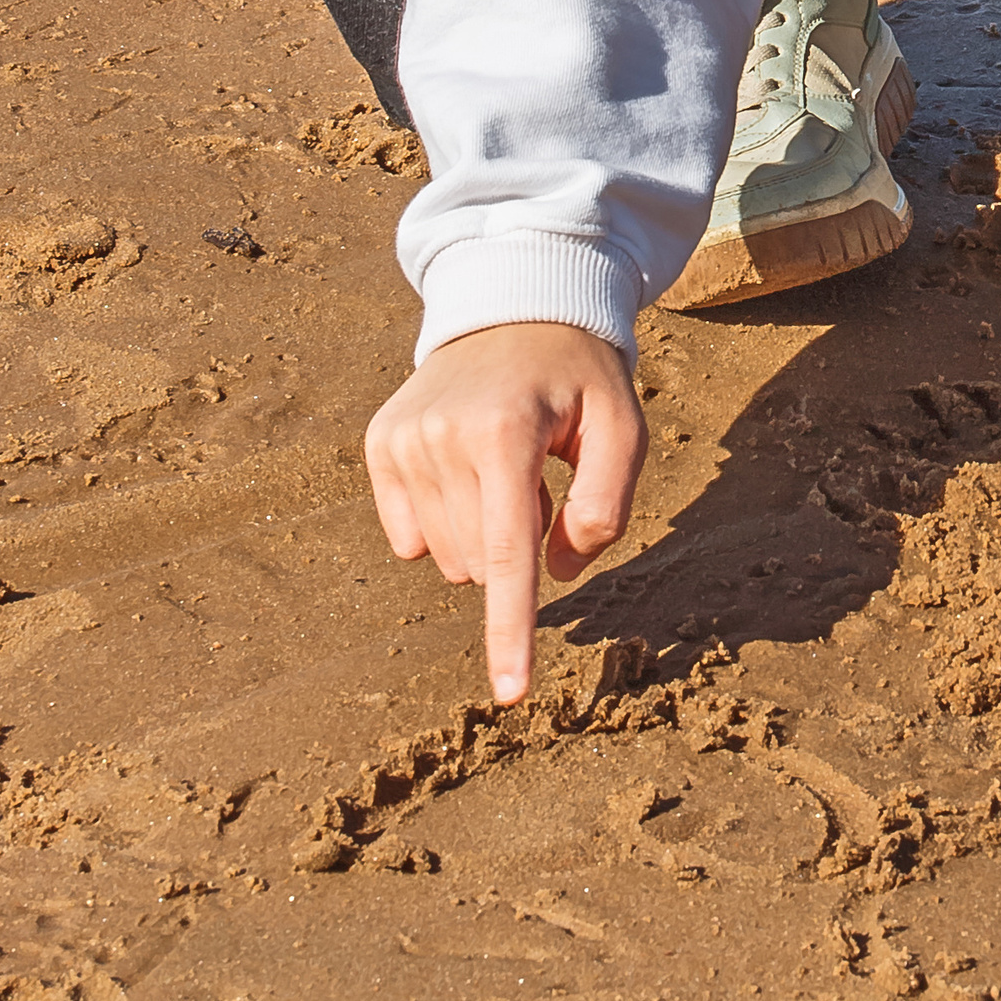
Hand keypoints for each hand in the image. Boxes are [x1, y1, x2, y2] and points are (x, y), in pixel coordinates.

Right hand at [364, 320, 647, 703]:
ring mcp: (403, 440)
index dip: (511, 631)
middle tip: (538, 477)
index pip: (508, 554)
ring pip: (446, 558)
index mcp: (507, 431)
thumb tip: (558, 572)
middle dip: (519, 545)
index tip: (510, 693)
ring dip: (484, 533)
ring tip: (505, 466)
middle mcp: (443, 435)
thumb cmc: (578, 376)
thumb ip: (606, 504)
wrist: (513, 307)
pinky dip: (446, 522)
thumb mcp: (621, 425)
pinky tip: (466, 468)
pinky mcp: (379, 445)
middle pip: (482, 564)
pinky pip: (409, 539)